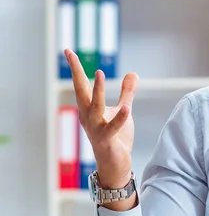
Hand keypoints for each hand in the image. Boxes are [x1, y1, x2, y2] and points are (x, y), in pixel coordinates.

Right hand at [65, 49, 137, 188]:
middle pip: (80, 91)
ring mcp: (96, 129)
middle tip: (70, 54)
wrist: (116, 165)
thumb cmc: (117, 138)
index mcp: (90, 109)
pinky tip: (127, 109)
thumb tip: (132, 73)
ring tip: (98, 73)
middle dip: (75, 73)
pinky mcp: (107, 140)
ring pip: (94, 107)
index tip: (68, 50)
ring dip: (96, 91)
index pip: (81, 85)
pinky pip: (112, 128)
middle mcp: (89, 117)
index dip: (76, 68)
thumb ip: (127, 93)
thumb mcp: (123, 111)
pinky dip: (119, 119)